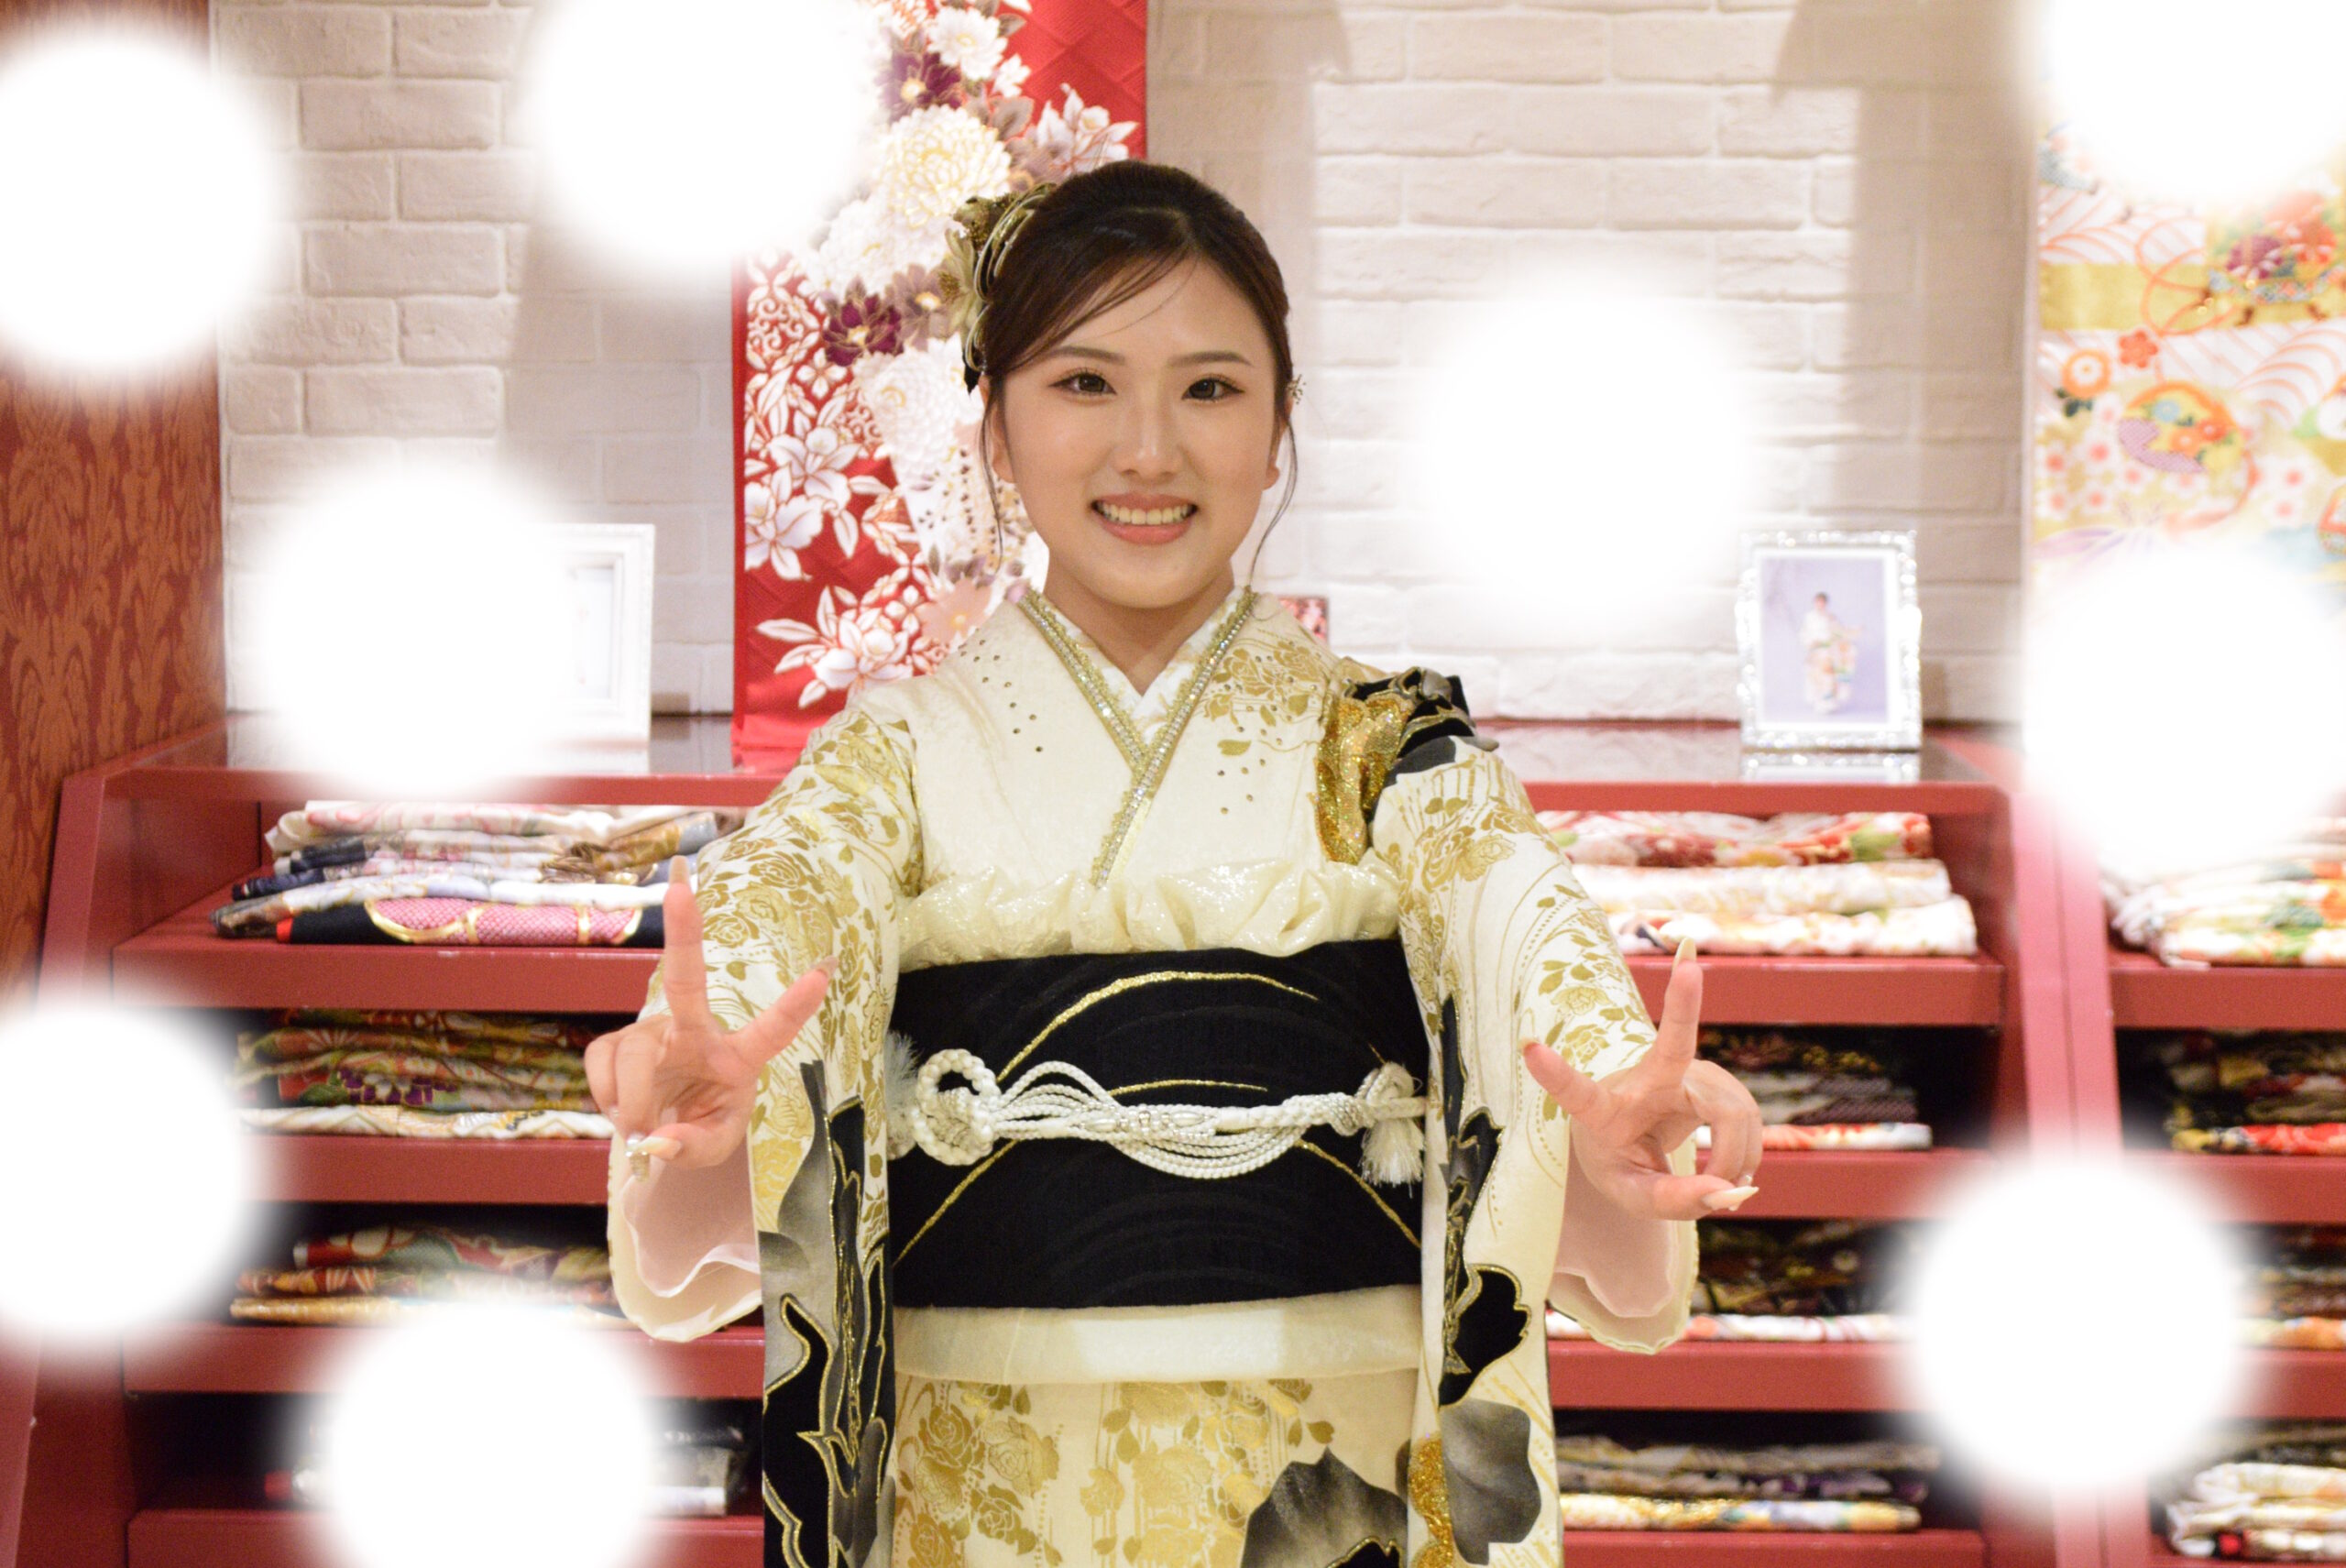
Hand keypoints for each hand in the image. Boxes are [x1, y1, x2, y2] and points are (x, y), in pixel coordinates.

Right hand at [584, 858, 829, 1170]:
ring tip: (641, 1127)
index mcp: (736, 1057)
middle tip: (679, 889)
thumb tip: (658, 1141)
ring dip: (632, 1104)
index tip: (825, 968)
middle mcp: (693, 1032)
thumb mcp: (713, 1147)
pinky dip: (607, 1097)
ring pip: (631, 1058)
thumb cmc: (701, 1123)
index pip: (771, 1031)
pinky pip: (600, 1064)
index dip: (795, 1005)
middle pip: (686, 980)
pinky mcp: (614, 1041)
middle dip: (683, 933)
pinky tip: (622, 1106)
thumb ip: (694, 1148)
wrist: (662, 1126)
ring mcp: (651, 1032)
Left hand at [1520, 940, 1764, 1221]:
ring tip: (1721, 1187)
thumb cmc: (1620, 1162)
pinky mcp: (1718, 1080)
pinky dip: (1747, 1155)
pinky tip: (1732, 1168)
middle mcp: (1645, 1079)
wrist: (1633, 1140)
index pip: (1577, 1094)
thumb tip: (1730, 1193)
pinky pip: (1749, 1118)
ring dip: (1737, 1159)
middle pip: (1672, 1046)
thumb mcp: (1633, 1194)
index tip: (1528, 1046)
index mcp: (1602, 1111)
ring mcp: (1686, 1073)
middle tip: (1689, 964)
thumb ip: (1672, 1199)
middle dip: (1682, 1003)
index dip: (1555, 1076)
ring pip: (1733, 1113)